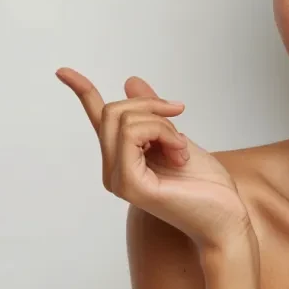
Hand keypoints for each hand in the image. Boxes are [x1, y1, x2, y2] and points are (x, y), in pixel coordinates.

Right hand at [56, 68, 251, 250]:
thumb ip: (152, 114)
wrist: (225, 217)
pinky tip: (179, 154)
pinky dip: (162, 134)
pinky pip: (133, 135)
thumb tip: (131, 81)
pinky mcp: (129, 184)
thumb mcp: (177, 137)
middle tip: (180, 117)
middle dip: (151, 105)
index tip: (62, 71)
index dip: (81, 90)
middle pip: (114, 111)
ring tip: (181, 148)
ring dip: (163, 124)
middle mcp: (113, 170)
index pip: (98, 118)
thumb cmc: (205, 185)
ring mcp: (118, 179)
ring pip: (125, 120)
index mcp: (122, 158)